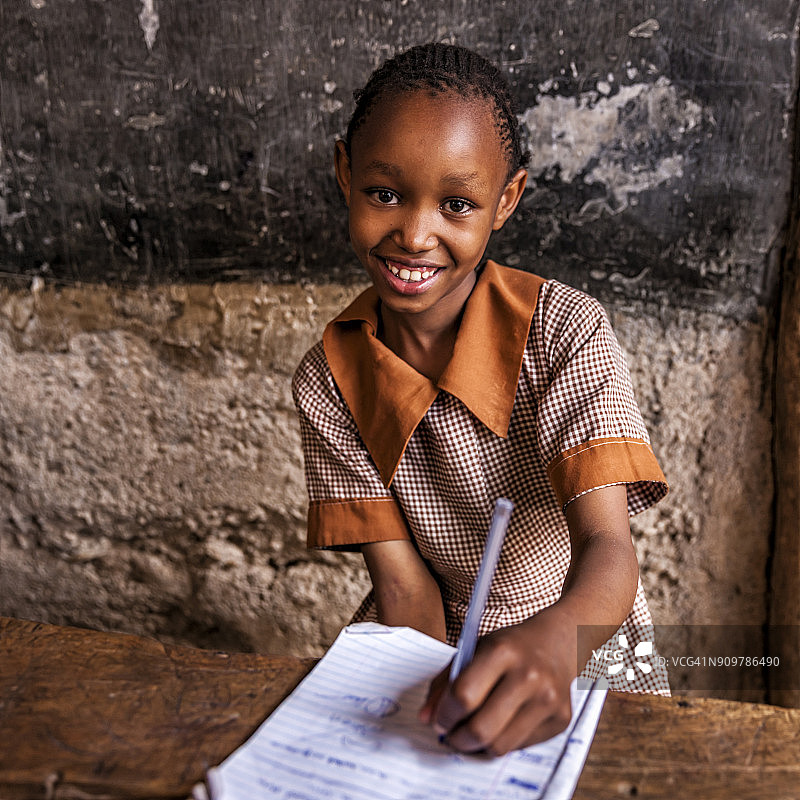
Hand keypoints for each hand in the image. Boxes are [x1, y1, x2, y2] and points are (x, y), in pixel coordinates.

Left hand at [418, 608, 575, 754]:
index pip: (463, 695)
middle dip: (457, 738)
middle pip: (481, 728)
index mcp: (502, 652)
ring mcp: (548, 699)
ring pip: (500, 745)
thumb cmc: (509, 646)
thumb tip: (426, 719)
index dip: (444, 714)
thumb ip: (445, 683)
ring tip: (472, 732)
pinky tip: (499, 725)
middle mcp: (528, 676)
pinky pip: (520, 746)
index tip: (438, 719)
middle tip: (450, 735)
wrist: (556, 640)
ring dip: (478, 746)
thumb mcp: (474, 650)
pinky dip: (503, 741)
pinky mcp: (561, 718)